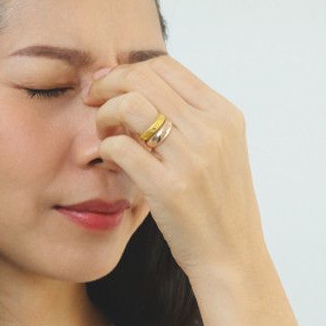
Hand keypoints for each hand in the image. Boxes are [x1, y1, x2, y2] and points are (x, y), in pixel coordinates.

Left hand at [82, 56, 268, 278]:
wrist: (232, 258)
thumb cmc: (218, 206)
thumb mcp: (220, 151)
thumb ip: (191, 119)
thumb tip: (141, 86)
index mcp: (224, 115)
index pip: (166, 67)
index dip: (128, 70)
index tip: (109, 86)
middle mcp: (212, 130)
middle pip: (143, 78)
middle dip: (108, 85)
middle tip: (93, 102)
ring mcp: (192, 159)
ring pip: (130, 105)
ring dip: (105, 114)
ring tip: (103, 133)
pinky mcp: (170, 188)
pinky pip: (121, 148)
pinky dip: (106, 148)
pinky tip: (108, 160)